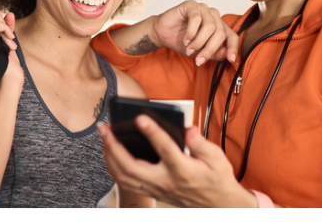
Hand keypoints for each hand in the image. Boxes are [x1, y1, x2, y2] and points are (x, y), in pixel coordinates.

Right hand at [0, 6, 22, 87]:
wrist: (9, 77)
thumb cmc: (8, 62)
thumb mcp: (7, 39)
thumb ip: (7, 26)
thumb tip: (10, 14)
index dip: (1, 19)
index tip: (7, 34)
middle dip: (4, 25)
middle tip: (9, 41)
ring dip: (6, 30)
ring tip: (9, 44)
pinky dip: (6, 31)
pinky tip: (9, 44)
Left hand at [98, 115, 255, 207]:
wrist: (217, 204)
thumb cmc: (216, 178)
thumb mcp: (216, 157)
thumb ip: (199, 142)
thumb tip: (187, 129)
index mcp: (183, 170)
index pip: (165, 149)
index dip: (152, 132)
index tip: (140, 117)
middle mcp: (166, 181)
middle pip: (132, 166)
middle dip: (114, 146)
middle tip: (104, 127)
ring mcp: (156, 188)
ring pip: (124, 176)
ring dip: (109, 155)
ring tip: (104, 135)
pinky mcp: (151, 191)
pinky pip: (125, 182)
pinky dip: (113, 166)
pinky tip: (109, 152)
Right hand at [151, 0, 238, 65]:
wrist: (162, 33)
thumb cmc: (181, 41)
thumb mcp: (200, 51)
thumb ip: (214, 53)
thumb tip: (227, 55)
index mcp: (218, 26)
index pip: (231, 36)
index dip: (233, 48)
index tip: (231, 60)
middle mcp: (213, 15)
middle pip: (220, 33)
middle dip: (209, 49)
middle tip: (199, 59)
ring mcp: (203, 8)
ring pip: (210, 26)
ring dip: (199, 41)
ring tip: (189, 49)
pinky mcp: (191, 5)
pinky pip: (196, 18)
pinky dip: (191, 32)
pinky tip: (185, 39)